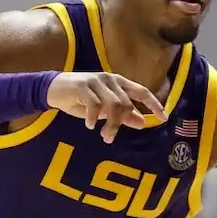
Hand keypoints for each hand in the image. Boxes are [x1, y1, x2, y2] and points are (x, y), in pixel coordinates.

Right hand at [47, 72, 166, 142]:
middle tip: (109, 138)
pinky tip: (89, 125)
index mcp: (119, 83)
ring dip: (110, 123)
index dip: (154, 104)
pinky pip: (94, 104)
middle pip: (125, 103)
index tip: (164, 118)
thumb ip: (123, 115)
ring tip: (103, 135)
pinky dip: (93, 117)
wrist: (53, 89)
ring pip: (112, 104)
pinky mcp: (83, 86)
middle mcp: (111, 79)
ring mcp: (97, 81)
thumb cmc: (81, 99)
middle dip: (120, 123)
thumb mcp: (104, 110)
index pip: (142, 92)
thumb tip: (143, 123)